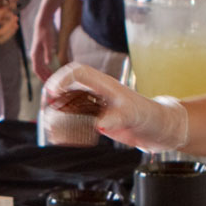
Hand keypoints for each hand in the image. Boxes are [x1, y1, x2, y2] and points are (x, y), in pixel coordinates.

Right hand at [28, 8, 67, 79]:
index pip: (37, 69)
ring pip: (39, 66)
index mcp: (35, 54)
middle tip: (50, 83)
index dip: (41, 77)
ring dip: (44, 73)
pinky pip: (41, 62)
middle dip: (43, 77)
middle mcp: (35, 55)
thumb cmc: (45, 32)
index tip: (46, 82)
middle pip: (38, 69)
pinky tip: (50, 69)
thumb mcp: (48, 43)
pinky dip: (45, 67)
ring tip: (51, 78)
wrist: (42, 23)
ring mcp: (36, 53)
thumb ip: (48, 53)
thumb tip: (47, 63)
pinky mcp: (39, 50)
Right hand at [38, 63, 188, 151]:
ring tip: (50, 122)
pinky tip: (62, 133)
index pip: (79, 73)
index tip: (53, 92)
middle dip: (54, 93)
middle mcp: (98, 92)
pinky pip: (76, 116)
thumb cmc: (148, 117)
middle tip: (46, 106)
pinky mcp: (97, 117)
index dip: (62, 78)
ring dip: (58, 109)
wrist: (158, 128)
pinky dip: (66, 123)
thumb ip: (116, 119)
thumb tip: (98, 124)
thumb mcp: (132, 117)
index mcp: (105, 85)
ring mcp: (96, 105)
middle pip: (68, 84)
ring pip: (69, 101)